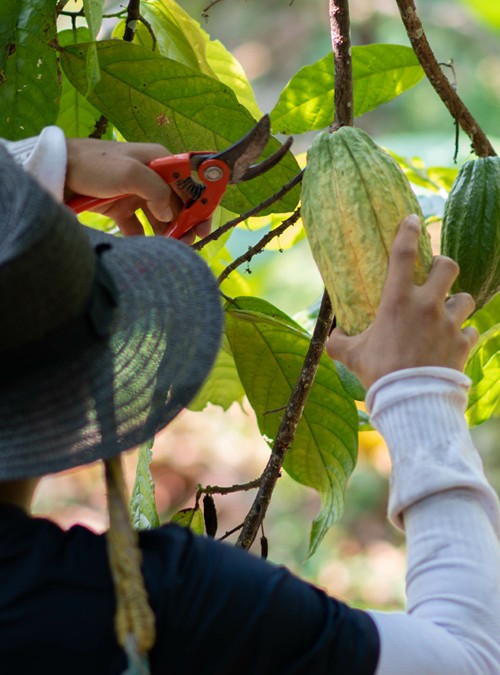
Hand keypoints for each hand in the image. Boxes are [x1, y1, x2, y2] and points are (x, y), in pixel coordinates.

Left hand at [64, 138, 210, 242]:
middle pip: (178, 203)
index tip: (204, 226)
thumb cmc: (95, 165)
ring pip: (161, 217)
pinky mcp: (119, 208)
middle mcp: (151, 176)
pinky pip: (139, 227)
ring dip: (169, 232)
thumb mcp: (130, 172)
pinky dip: (146, 238)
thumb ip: (157, 191)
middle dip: (186, 223)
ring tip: (172, 248)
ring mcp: (135, 193)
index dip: (202, 203)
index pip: (190, 182)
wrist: (57, 170)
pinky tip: (151, 248)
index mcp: (159, 161)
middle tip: (188, 243)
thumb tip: (171, 214)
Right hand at [326, 214, 478, 389]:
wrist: (411, 402)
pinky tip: (453, 341)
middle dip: (443, 265)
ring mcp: (449, 324)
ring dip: (457, 302)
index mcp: (398, 301)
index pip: (403, 253)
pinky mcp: (463, 344)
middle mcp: (427, 306)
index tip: (411, 220)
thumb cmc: (379, 374)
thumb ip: (339, 341)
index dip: (407, 230)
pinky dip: (463, 334)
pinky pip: (470, 331)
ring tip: (447, 311)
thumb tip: (333, 335)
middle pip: (448, 266)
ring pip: (465, 298)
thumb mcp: (351, 355)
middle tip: (435, 275)